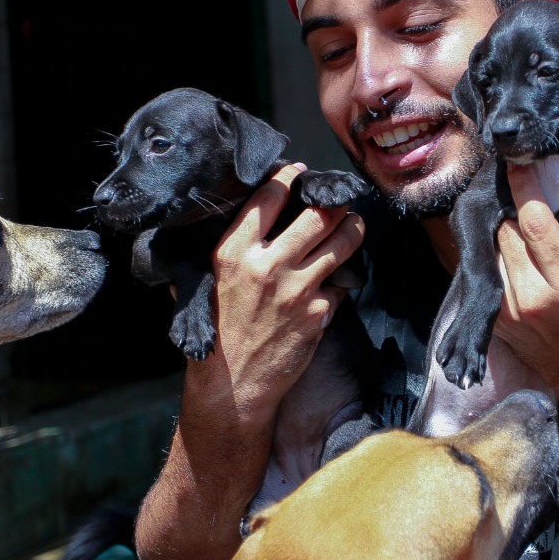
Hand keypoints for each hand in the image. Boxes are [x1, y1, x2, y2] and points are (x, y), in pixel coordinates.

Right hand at [199, 164, 364, 422]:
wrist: (231, 386)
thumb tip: (234, 222)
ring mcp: (297, 290)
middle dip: (335, 202)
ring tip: (353, 224)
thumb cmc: (215, 333)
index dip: (289, 177)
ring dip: (353, 229)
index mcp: (233, 253)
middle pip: (318, 215)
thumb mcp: (204, 284)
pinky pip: (341, 284)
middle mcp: (267, 266)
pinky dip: (341, 281)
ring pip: (342, 243)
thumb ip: (222, 252)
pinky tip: (336, 280)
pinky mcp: (319, 314)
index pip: (269, 197)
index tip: (300, 173)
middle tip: (339, 199)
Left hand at [491, 163, 558, 397]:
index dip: (525, 188)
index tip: (520, 162)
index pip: (535, 223)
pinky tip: (509, 244)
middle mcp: (537, 299)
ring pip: (492, 247)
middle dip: (512, 205)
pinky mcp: (497, 320)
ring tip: (512, 211)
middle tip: (515, 180)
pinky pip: (488, 271)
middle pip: (506, 229)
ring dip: (501, 226)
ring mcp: (512, 311)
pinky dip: (496, 253)